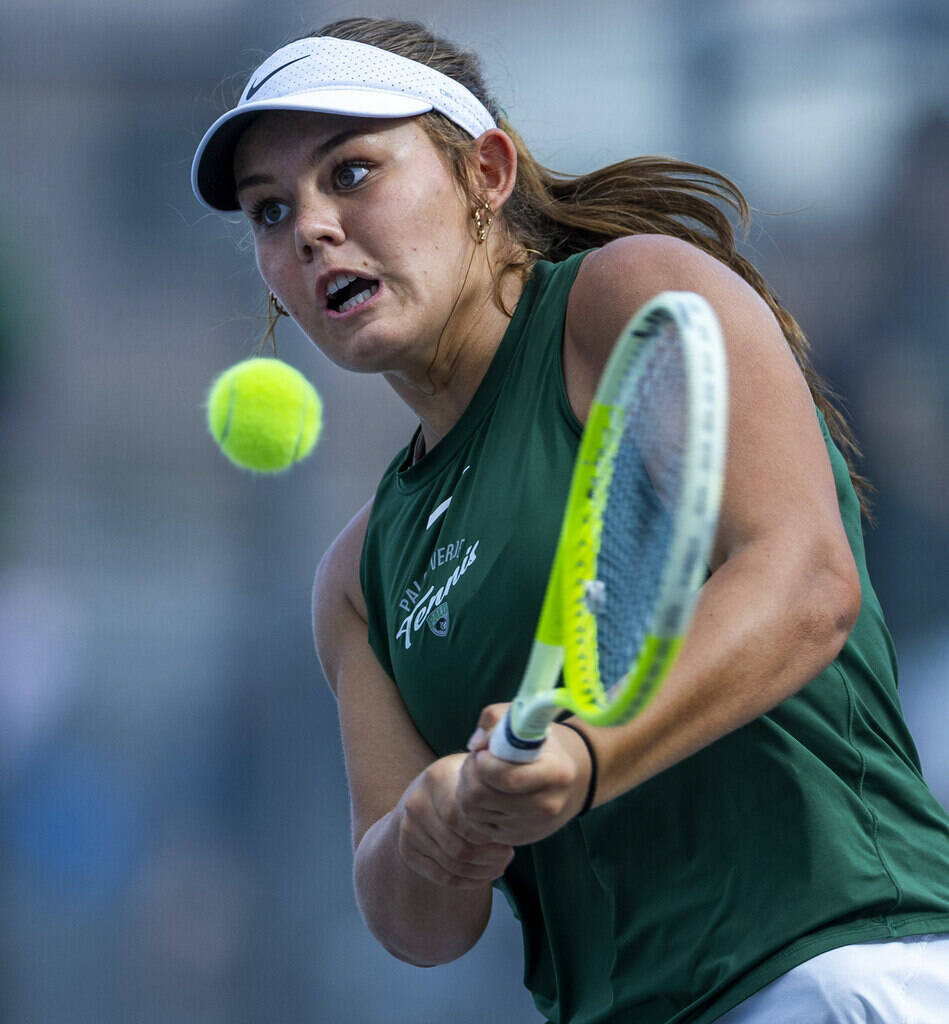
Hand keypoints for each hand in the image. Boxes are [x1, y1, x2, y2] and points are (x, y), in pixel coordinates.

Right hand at [396, 754, 514, 888]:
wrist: (427, 792)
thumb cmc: (463, 783)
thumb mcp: (473, 775)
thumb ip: (490, 788)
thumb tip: (519, 813)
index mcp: (436, 778)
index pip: (463, 818)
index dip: (488, 835)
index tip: (509, 838)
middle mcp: (416, 803)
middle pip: (458, 846)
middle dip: (490, 858)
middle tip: (508, 855)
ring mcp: (408, 828)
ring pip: (451, 864)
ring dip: (481, 872)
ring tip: (500, 865)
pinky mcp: (407, 849)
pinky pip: (440, 875)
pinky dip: (466, 881)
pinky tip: (482, 876)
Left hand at [457, 704, 591, 846]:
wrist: (574, 778)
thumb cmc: (545, 744)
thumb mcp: (527, 720)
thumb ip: (496, 719)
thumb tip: (475, 743)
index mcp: (556, 773)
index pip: (505, 778)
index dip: (482, 763)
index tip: (482, 751)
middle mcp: (547, 805)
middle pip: (482, 796)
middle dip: (469, 774)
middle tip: (474, 761)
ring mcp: (532, 826)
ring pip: (474, 812)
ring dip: (467, 789)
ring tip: (478, 774)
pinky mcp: (518, 838)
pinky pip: (479, 825)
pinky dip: (474, 807)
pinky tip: (485, 791)